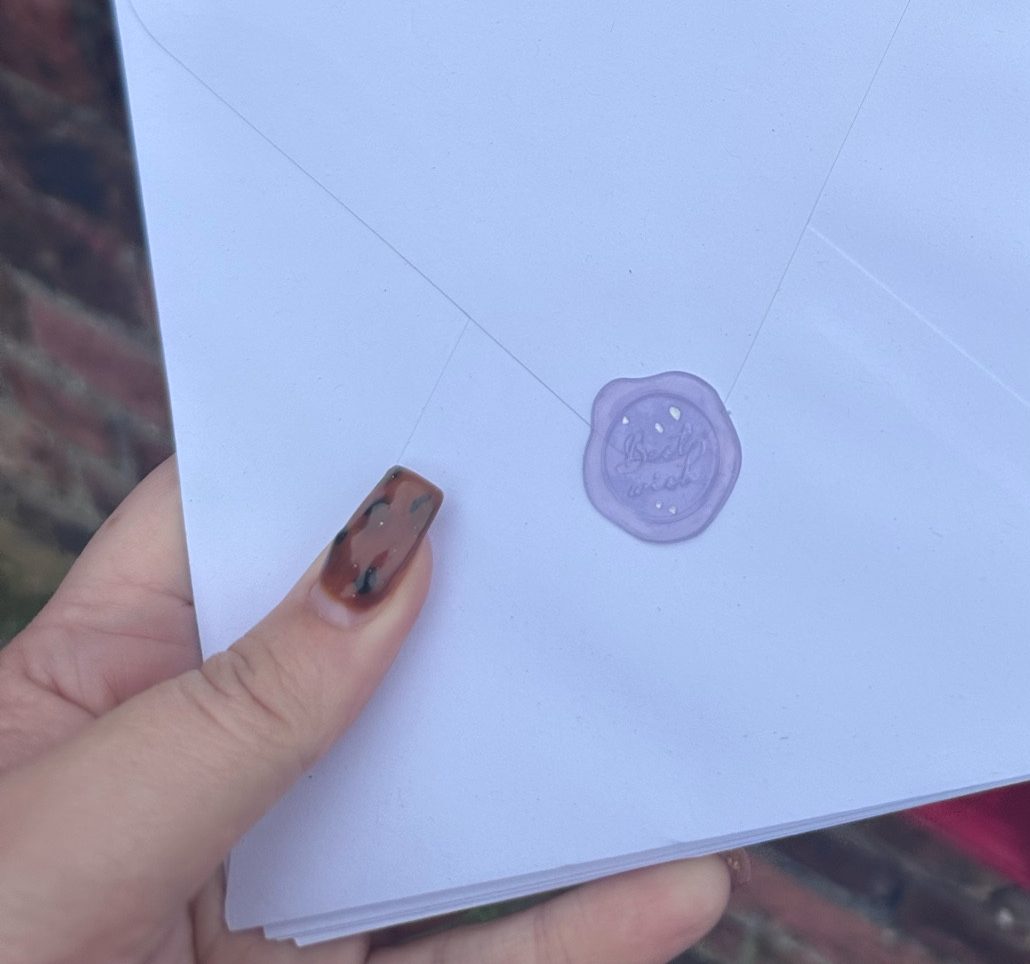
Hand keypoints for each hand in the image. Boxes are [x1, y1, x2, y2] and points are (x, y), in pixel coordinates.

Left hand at [0, 459, 734, 962]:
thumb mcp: (67, 830)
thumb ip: (236, 712)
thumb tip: (390, 557)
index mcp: (105, 677)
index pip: (240, 520)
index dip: (346, 451)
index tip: (472, 394)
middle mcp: (205, 768)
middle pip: (377, 648)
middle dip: (496, 593)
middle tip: (627, 526)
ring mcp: (275, 894)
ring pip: (446, 807)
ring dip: (569, 768)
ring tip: (690, 709)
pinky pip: (474, 958)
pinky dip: (576, 928)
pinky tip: (673, 890)